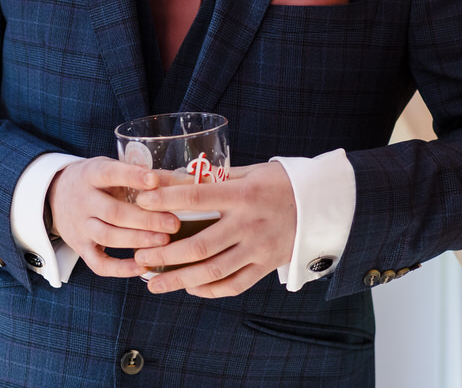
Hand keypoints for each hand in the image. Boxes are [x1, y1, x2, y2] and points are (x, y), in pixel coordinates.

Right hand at [47, 156, 179, 278]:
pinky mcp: (80, 247)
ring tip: (164, 242)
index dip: (132, 177)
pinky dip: (121, 268)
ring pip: (108, 236)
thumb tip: (183, 179)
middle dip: (146, 219)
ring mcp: (80, 226)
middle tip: (173, 224)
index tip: (154, 181)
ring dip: (138, 240)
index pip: (111, 174)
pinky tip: (143, 266)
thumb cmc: (96, 179)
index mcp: (92, 174)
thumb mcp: (111, 166)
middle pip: (114, 212)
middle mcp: (83, 200)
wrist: (57, 194)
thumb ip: (141, 173)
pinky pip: (99, 263)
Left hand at [132, 161, 295, 296]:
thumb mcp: (248, 171)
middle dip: (165, 253)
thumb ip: (213, 177)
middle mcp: (249, 224)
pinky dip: (209, 290)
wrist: (321, 203)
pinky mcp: (267, 266)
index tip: (141, 202)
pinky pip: (235, 285)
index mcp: (242, 194)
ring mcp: (259, 249)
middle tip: (139, 257)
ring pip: (214, 271)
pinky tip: (189, 287)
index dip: (167, 200)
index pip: (197, 197)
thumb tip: (173, 176)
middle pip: (200, 244)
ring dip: (180, 279)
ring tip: (153, 283)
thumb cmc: (280, 182)